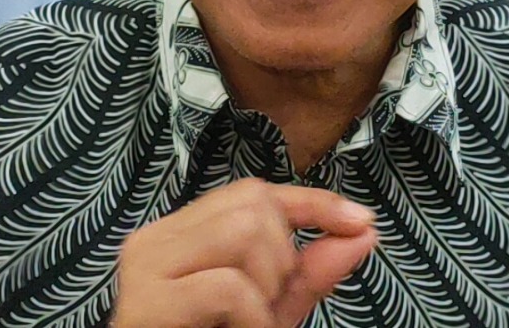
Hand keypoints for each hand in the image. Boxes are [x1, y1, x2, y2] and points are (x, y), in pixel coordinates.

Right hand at [111, 179, 378, 327]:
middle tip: (265, 310)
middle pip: (251, 203)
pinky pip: (228, 286)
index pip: (253, 193)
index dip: (313, 202)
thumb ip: (309, 275)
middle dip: (283, 258)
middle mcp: (155, 239)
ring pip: (243, 231)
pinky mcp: (144, 302)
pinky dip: (254, 317)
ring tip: (252, 323)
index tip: (362, 221)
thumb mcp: (268, 314)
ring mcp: (144, 265)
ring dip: (268, 286)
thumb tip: (364, 232)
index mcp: (180, 237)